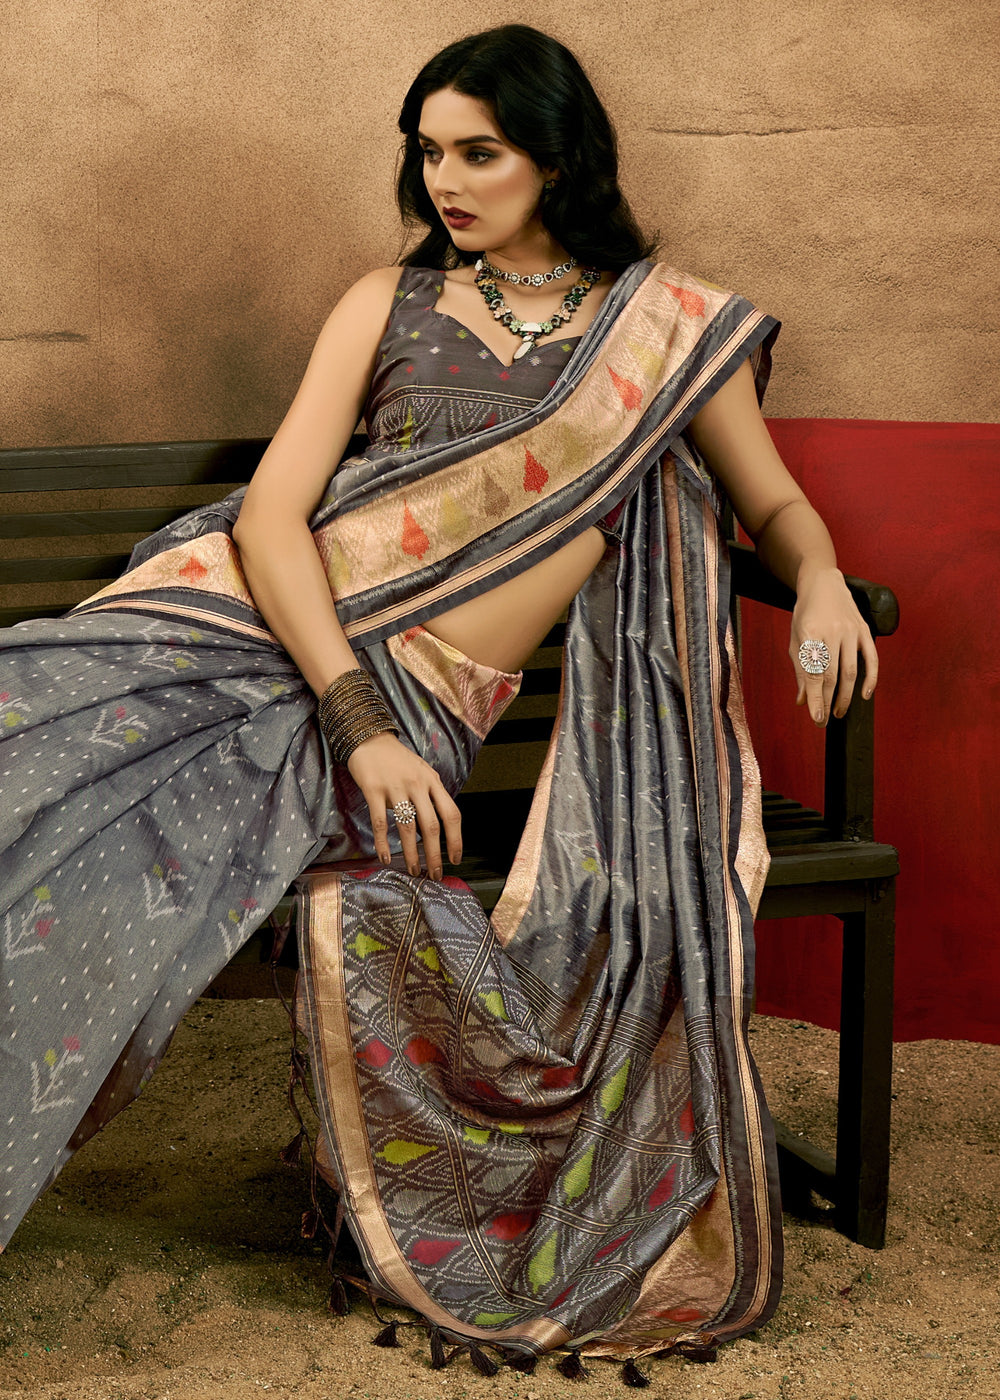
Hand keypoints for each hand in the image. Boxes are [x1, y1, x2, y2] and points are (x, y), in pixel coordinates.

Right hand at [346, 732, 461, 879]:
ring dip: (412, 853)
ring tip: (414, 871)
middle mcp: (417, 784)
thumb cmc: (397, 759)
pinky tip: (385, 858)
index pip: (451, 813)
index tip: (456, 859)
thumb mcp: (422, 771)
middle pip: (431, 826)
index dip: (456, 839)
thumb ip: (432, 793)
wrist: (369, 738)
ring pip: (408, 827)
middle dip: (435, 854)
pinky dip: (383, 843)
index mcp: (433, 781)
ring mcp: (396, 787)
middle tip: (435, 874)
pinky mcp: (374, 790)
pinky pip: (380, 822)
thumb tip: (439, 824)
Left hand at [790, 568, 878, 725]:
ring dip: (846, 695)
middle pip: (832, 675)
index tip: (816, 717)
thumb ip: (800, 670)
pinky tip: (865, 695)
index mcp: (810, 633)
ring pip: (851, 671)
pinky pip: (871, 659)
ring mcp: (850, 630)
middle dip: (828, 701)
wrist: (824, 584)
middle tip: (825, 719)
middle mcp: (832, 631)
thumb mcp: (796, 639)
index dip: (816, 698)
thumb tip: (803, 701)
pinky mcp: (865, 630)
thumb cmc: (806, 614)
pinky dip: (871, 678)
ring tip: (838, 711)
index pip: (814, 672)